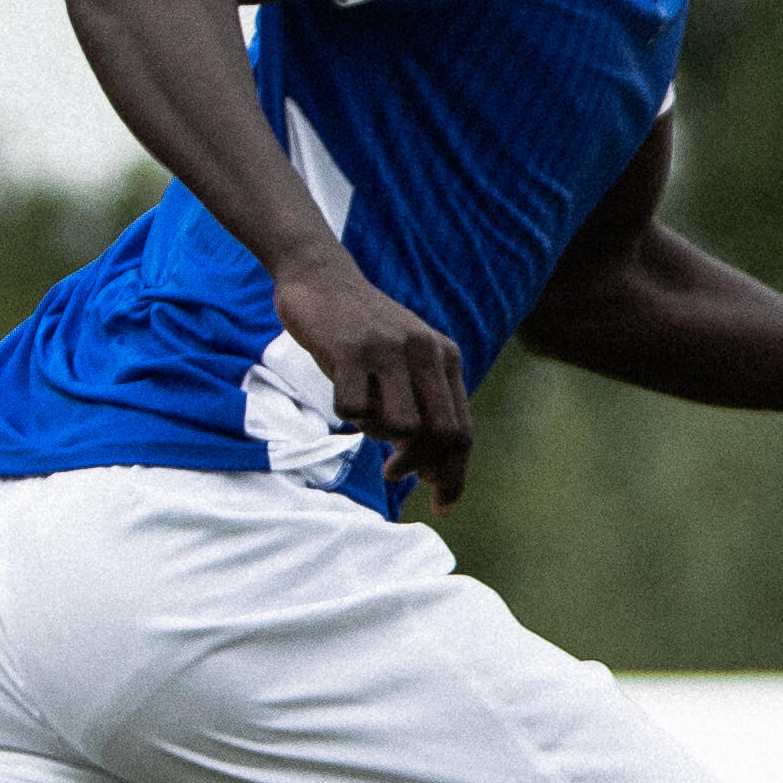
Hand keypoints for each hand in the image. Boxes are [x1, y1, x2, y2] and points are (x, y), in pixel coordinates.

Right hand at [280, 252, 479, 500]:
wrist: (320, 277)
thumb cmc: (362, 332)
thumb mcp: (406, 361)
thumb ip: (424, 406)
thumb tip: (432, 472)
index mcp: (445, 357)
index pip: (461, 431)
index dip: (454, 475)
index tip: (442, 506)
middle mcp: (425, 351)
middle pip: (440, 435)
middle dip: (417, 466)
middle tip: (392, 473)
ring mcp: (389, 350)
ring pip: (399, 427)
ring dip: (377, 434)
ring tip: (364, 411)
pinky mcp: (351, 350)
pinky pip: (353, 410)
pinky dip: (347, 414)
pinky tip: (342, 390)